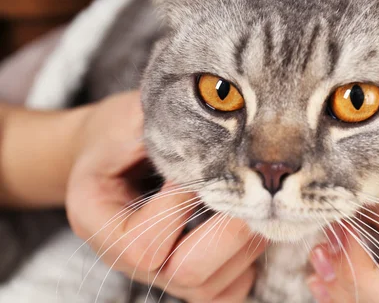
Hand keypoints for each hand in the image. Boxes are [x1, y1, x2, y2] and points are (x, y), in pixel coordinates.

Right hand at [66, 91, 265, 301]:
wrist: (108, 153)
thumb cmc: (115, 134)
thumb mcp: (127, 119)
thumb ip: (166, 128)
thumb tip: (223, 130)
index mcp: (98, 222)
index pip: (143, 242)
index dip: (182, 205)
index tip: (203, 165)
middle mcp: (126, 259)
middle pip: (185, 274)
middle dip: (228, 232)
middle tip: (250, 192)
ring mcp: (160, 272)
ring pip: (212, 286)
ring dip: (245, 244)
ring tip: (254, 201)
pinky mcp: (190, 274)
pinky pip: (229, 289)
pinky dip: (248, 261)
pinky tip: (251, 223)